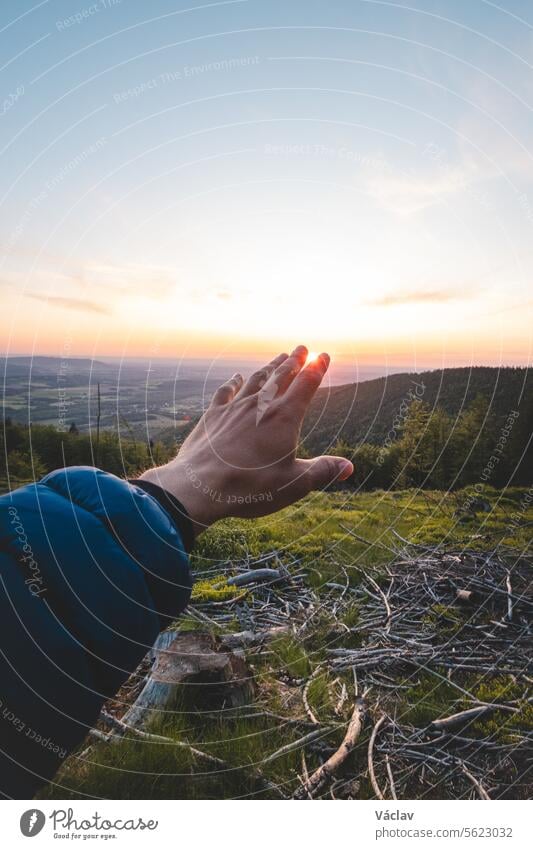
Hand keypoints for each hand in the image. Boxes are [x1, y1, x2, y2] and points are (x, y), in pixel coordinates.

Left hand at [139, 345, 353, 537]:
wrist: (199, 486)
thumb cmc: (250, 488)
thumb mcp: (293, 484)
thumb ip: (322, 472)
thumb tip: (348, 468)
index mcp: (285, 418)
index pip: (307, 385)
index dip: (317, 369)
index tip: (324, 355)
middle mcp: (261, 405)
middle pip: (282, 376)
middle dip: (294, 360)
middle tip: (302, 348)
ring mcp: (235, 408)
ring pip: (256, 379)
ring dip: (270, 367)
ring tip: (279, 357)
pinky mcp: (213, 415)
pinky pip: (226, 392)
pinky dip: (234, 382)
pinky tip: (236, 377)